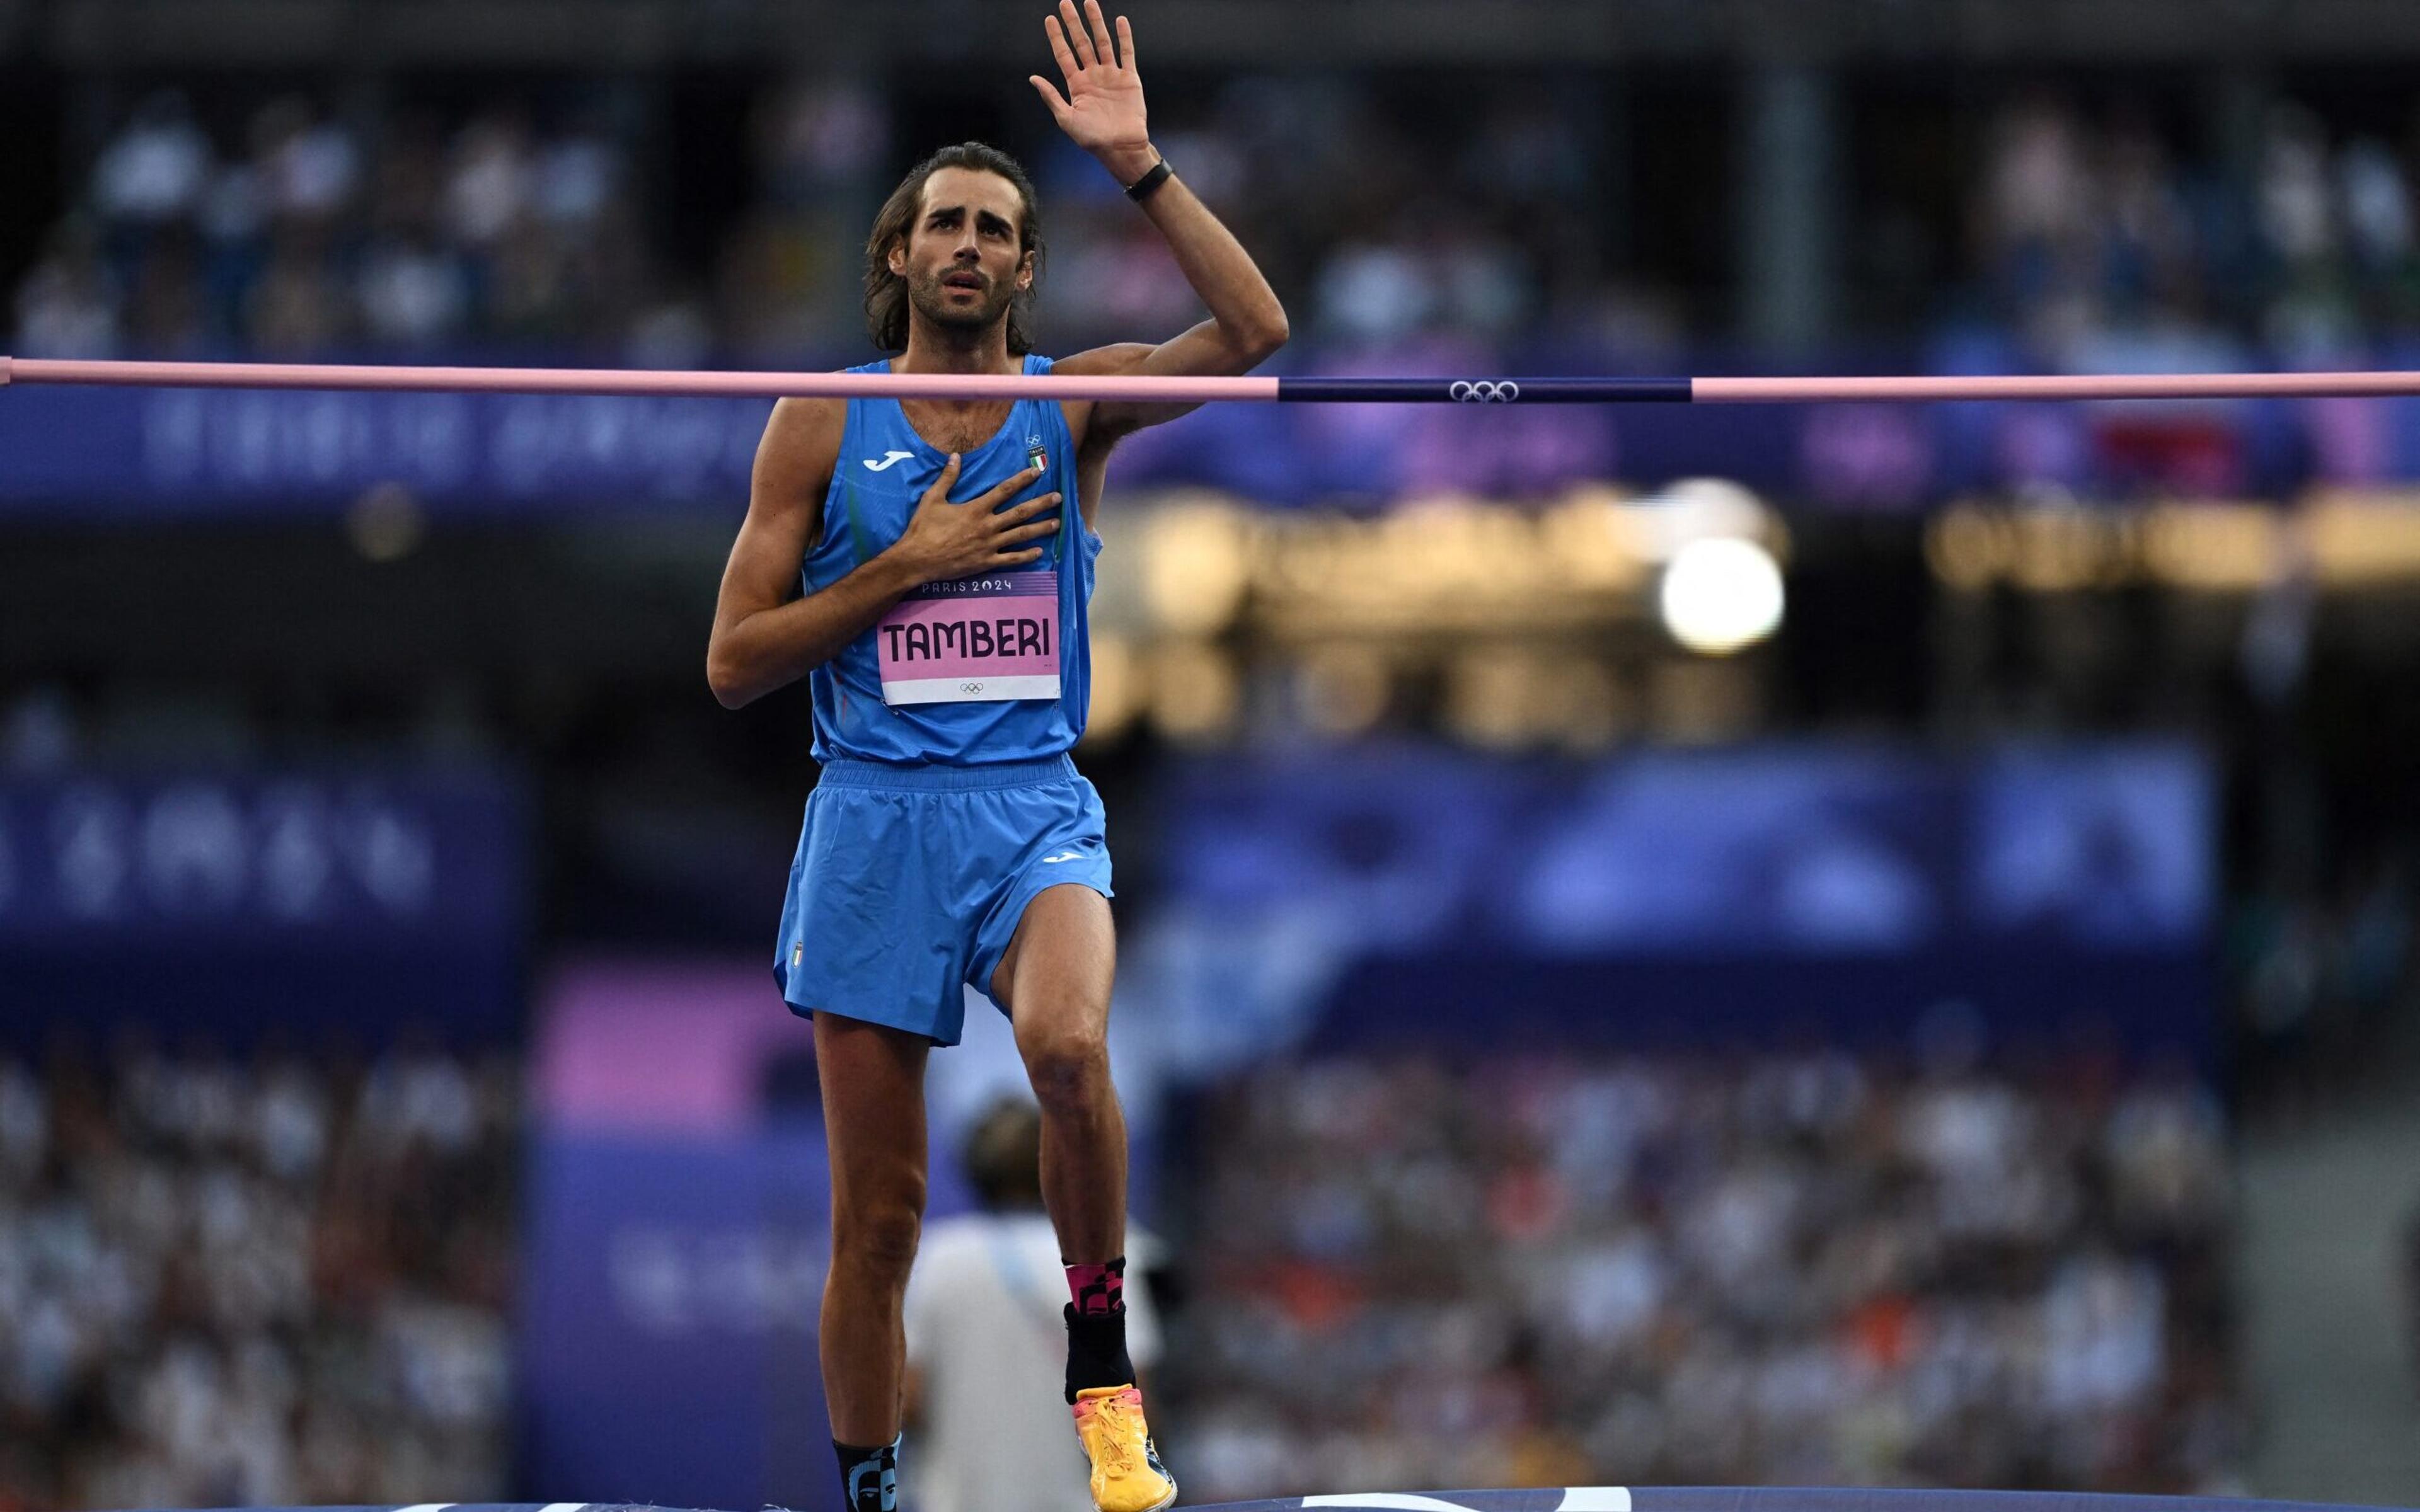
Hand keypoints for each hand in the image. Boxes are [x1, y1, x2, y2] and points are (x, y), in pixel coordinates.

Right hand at [888, 455, 1061, 583]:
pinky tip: (1039, 552)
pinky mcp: (986, 563)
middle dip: (1041, 504)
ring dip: (1040, 528)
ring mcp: (989, 546)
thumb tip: (955, 456)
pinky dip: (1026, 556)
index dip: (1022, 480)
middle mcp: (987, 526)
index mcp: (976, 509)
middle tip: (1058, 498)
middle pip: (1020, 512)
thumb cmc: (923, 528)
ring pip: (1021, 535)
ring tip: (1057, 523)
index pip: (1004, 490)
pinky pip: (1011, 559)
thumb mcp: (933, 499)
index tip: (1036, 472)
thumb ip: (947, 478)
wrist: (917, 559)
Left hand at [1031, 0, 1152, 180]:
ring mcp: (1111, 75)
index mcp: (1077, 84)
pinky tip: (1120, 21)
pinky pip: (1126, 53)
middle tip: (1065, 3)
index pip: (1064, 55)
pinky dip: (1124, 38)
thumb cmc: (1092, 138)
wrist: (1120, 147)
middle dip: (1073, 23)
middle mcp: (1093, 75)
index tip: (1050, 19)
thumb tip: (1032, 78)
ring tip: (1090, 3)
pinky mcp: (1129, 78)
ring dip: (1096, 23)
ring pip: (1102, 42)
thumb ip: (1051, 97)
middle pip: (1081, 43)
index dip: (1057, 37)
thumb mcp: (1066, 119)